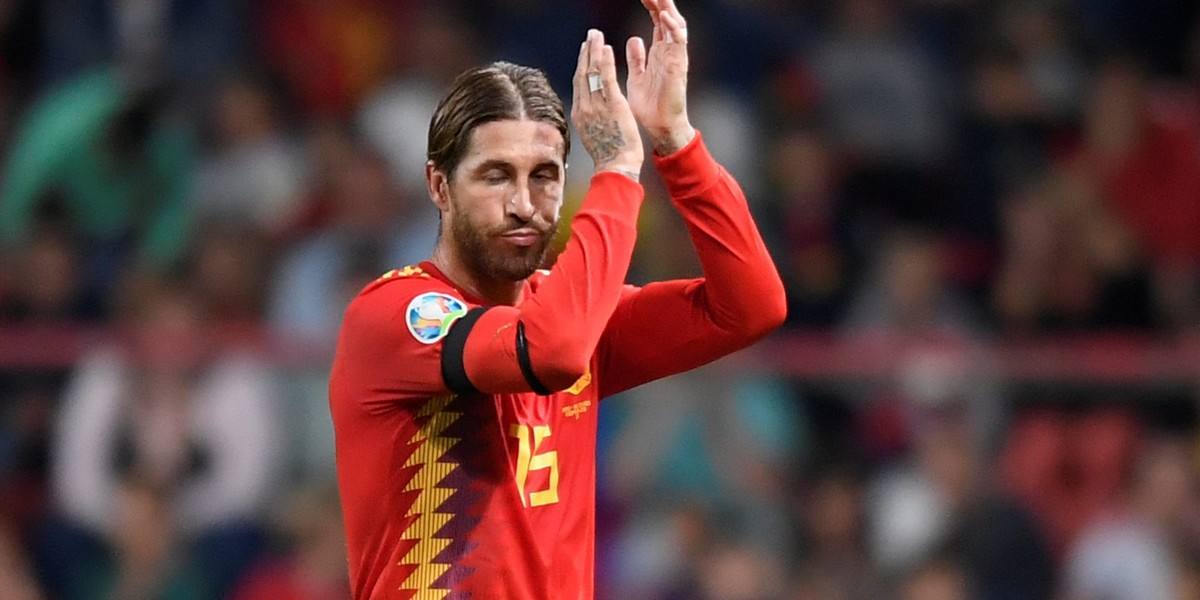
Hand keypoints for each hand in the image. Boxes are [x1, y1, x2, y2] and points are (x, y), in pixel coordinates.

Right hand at [572, 29, 643, 179]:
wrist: (615, 167)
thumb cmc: (609, 157)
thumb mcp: (595, 136)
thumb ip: (592, 121)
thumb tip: (592, 114)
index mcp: (580, 115)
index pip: (579, 85)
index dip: (581, 66)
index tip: (584, 52)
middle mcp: (585, 108)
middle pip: (582, 74)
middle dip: (585, 53)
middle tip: (589, 36)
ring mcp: (597, 105)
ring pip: (592, 72)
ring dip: (594, 51)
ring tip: (596, 35)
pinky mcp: (612, 105)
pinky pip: (606, 78)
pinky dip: (605, 62)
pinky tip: (606, 48)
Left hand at [626, 0, 694, 154]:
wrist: (660, 127)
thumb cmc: (650, 106)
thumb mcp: (637, 77)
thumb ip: (637, 58)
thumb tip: (634, 39)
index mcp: (659, 53)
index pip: (657, 22)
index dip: (651, 6)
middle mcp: (669, 52)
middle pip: (668, 19)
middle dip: (661, 2)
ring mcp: (676, 57)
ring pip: (676, 25)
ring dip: (668, 8)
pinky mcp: (679, 66)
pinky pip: (678, 42)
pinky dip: (672, 27)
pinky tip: (663, 15)